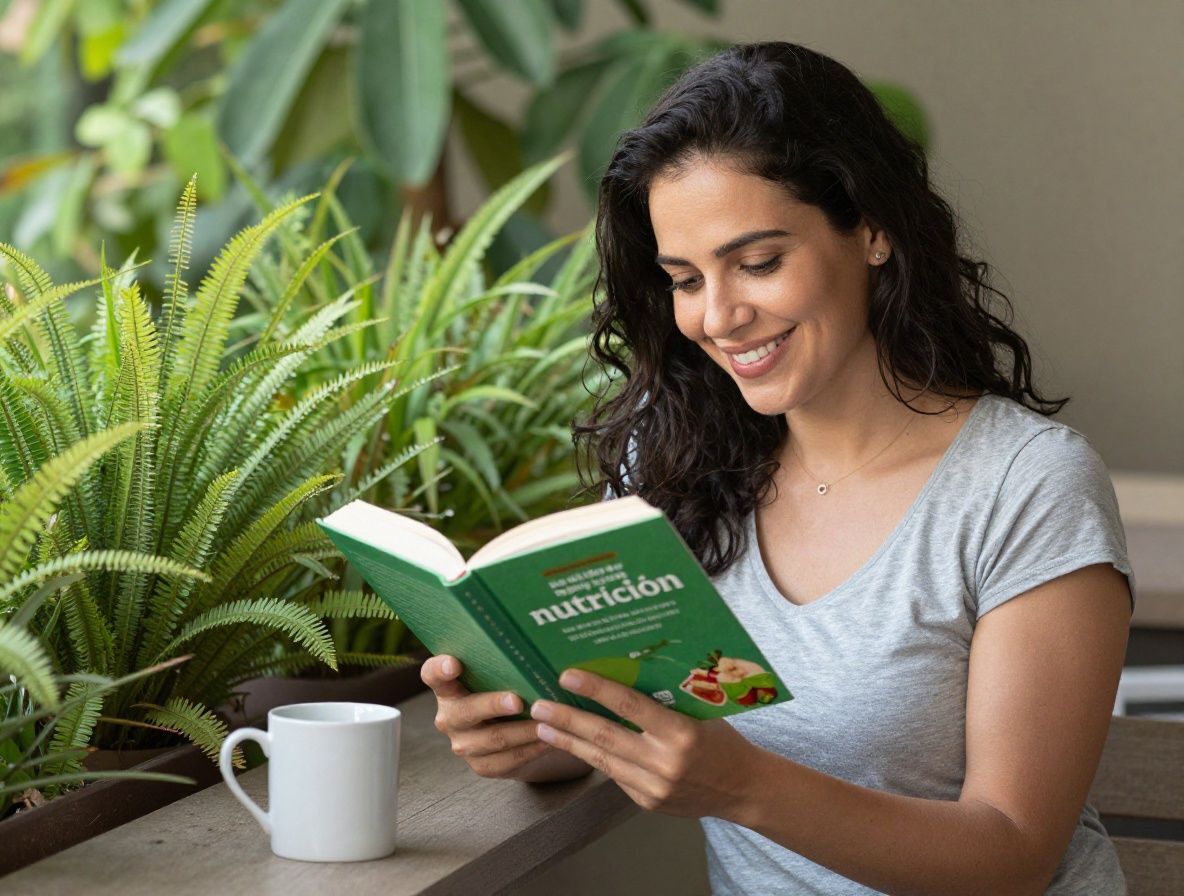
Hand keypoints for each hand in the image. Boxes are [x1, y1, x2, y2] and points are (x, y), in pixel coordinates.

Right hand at [421, 655, 592, 782]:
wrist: (510, 728)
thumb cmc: (503, 688)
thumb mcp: (498, 673)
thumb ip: (502, 660)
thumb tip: (534, 640)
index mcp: (447, 687)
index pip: (432, 674)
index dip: (440, 669)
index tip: (454, 664)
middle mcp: (449, 716)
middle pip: (466, 711)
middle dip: (492, 705)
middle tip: (517, 701)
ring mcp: (463, 743)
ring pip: (492, 739)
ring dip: (521, 731)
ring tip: (545, 722)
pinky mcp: (481, 765)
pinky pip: (506, 760)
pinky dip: (529, 750)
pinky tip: (548, 740)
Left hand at [530, 668, 758, 817]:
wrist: (742, 788)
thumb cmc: (721, 739)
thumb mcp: (700, 713)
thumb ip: (664, 701)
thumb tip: (621, 674)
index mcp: (681, 733)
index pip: (630, 707)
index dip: (597, 690)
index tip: (568, 676)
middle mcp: (665, 762)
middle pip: (606, 736)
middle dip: (568, 719)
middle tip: (539, 705)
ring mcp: (653, 786)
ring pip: (602, 759)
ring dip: (569, 741)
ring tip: (542, 727)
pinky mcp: (646, 802)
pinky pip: (614, 774)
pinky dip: (592, 757)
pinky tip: (572, 744)